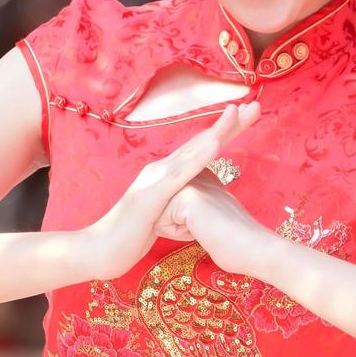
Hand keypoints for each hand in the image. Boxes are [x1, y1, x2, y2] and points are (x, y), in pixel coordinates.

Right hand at [78, 101, 260, 281]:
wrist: (99, 252)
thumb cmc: (131, 237)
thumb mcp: (164, 219)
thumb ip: (181, 207)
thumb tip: (198, 207)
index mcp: (166, 174)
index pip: (202, 148)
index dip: (227, 131)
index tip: (251, 115)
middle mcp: (160, 169)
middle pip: (200, 141)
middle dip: (229, 123)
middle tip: (255, 104)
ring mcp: (154, 179)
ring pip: (191, 152)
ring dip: (216, 132)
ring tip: (237, 114)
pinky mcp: (151, 195)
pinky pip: (178, 175)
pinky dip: (198, 159)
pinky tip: (215, 146)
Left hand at [166, 173, 277, 276]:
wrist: (253, 249)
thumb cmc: (231, 241)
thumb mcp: (206, 216)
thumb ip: (191, 206)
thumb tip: (172, 211)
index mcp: (201, 175)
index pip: (168, 205)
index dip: (183, 224)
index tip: (212, 222)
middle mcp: (195, 173)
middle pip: (160, 209)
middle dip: (177, 226)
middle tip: (209, 226)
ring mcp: (191, 181)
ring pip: (158, 216)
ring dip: (177, 231)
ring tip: (206, 227)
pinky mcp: (187, 196)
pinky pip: (162, 224)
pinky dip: (179, 235)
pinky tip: (202, 230)